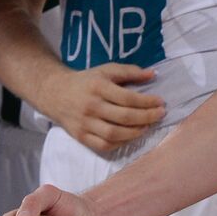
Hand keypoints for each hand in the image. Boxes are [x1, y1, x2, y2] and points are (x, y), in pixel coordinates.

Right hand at [44, 63, 165, 152]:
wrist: (55, 93)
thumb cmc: (86, 81)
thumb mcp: (106, 70)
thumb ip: (130, 71)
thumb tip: (153, 74)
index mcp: (98, 87)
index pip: (127, 98)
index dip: (147, 102)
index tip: (161, 102)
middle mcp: (91, 106)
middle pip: (123, 117)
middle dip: (146, 117)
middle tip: (160, 115)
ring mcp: (85, 124)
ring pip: (114, 134)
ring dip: (135, 132)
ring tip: (148, 126)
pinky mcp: (81, 136)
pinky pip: (103, 145)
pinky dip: (120, 143)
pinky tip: (131, 136)